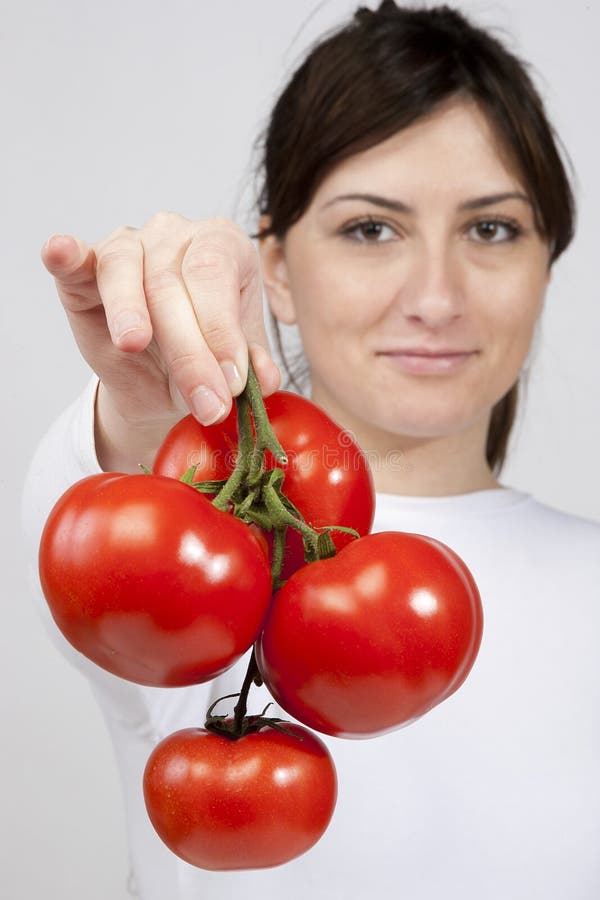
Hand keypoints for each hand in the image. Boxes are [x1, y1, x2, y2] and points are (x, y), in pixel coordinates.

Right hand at [41, 213, 280, 470]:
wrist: (161, 380)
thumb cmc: (205, 358)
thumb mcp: (233, 366)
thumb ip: (253, 367)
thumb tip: (264, 379)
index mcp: (224, 246)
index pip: (217, 276)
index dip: (222, 330)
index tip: (231, 382)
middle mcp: (176, 235)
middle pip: (175, 282)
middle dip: (190, 350)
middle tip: (205, 404)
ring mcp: (129, 245)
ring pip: (127, 269)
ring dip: (130, 312)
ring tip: (133, 344)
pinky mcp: (85, 267)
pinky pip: (76, 257)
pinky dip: (66, 256)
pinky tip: (61, 251)